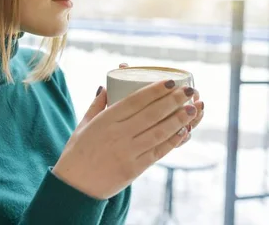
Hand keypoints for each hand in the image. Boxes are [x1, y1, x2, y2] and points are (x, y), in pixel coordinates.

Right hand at [52, 67, 198, 199]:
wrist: (75, 186)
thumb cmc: (77, 152)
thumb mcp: (83, 124)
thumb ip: (97, 104)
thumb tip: (106, 86)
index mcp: (105, 120)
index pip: (135, 100)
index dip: (155, 90)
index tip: (171, 81)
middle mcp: (118, 134)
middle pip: (151, 114)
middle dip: (173, 101)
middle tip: (189, 91)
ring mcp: (128, 152)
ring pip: (159, 132)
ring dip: (179, 119)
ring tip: (193, 108)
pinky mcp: (134, 169)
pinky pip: (158, 152)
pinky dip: (172, 141)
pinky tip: (184, 131)